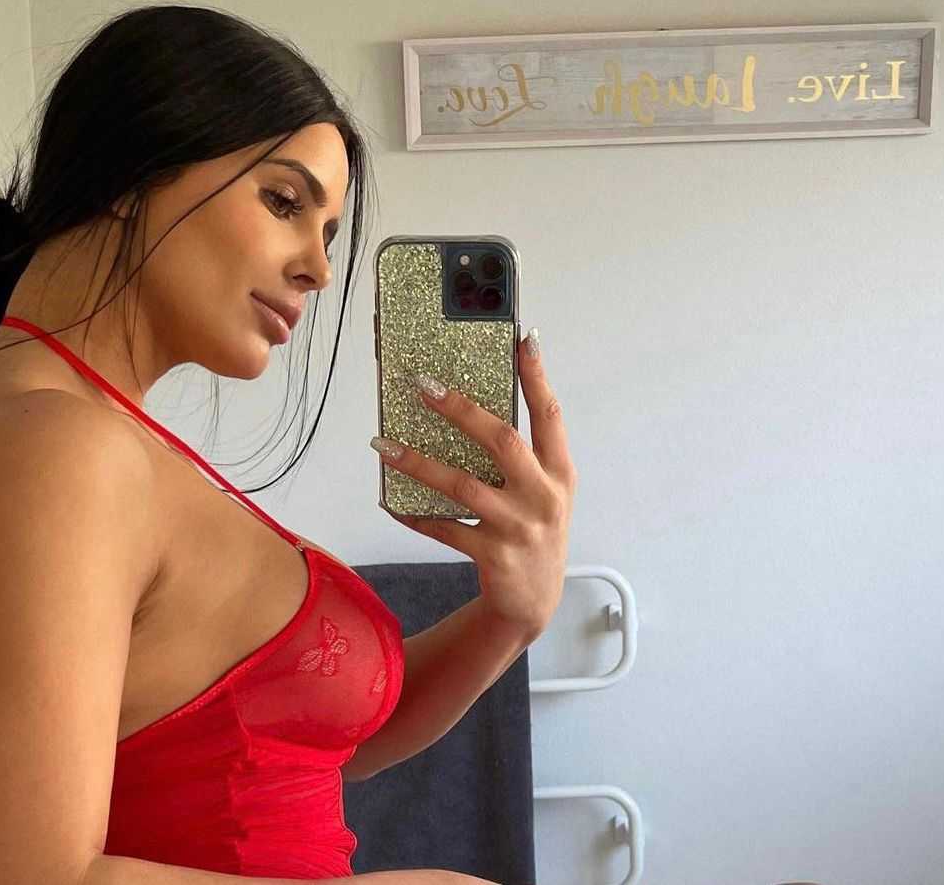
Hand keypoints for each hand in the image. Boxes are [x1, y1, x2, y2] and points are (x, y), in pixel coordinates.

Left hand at [372, 329, 576, 636]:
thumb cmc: (533, 533)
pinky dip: (414, 514)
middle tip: (424, 386)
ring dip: (419, 463)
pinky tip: (390, 500)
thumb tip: (471, 408)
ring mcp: (519, 528)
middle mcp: (544, 497)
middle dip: (462, 410)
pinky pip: (444, 529)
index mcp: (560, 473)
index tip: (522, 339)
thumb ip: (523, 456)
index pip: (549, 415)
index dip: (537, 377)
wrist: (533, 603)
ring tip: (383, 445)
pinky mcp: (493, 556)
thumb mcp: (542, 492)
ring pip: (463, 486)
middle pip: (503, 442)